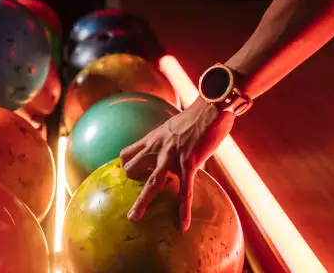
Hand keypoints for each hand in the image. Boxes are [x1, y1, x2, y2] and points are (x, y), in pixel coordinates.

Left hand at [119, 97, 235, 230]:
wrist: (210, 108)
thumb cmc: (196, 117)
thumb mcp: (174, 128)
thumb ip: (170, 142)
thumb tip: (174, 152)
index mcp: (153, 139)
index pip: (128, 152)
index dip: (123, 164)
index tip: (122, 173)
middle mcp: (157, 148)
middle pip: (132, 168)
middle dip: (128, 183)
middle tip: (130, 194)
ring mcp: (172, 156)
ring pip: (152, 183)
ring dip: (141, 202)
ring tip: (133, 218)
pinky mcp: (189, 163)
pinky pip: (185, 190)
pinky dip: (183, 208)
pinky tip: (183, 224)